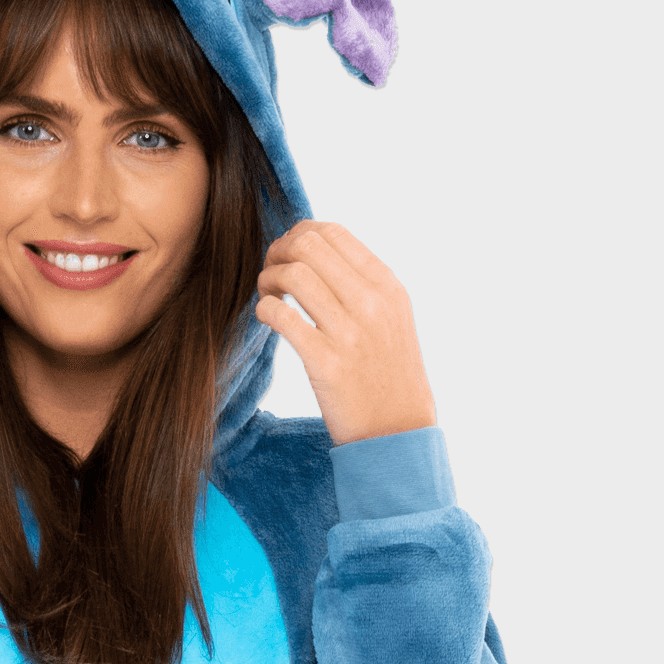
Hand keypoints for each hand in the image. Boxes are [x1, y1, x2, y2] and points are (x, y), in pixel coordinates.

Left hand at [253, 221, 436, 447]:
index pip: (333, 232)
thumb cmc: (389, 375)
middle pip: (308, 245)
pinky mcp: (326, 363)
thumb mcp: (392, 318)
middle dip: (278, 251)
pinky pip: (282, 317)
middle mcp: (371, 303)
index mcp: (386, 285)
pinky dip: (265, 310)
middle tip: (271, 272)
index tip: (288, 254)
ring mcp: (349, 333)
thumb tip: (317, 252)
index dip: (299, 234)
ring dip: (268, 279)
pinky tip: (266, 318)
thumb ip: (363, 284)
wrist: (398, 431)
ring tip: (267, 295)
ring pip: (293, 275)